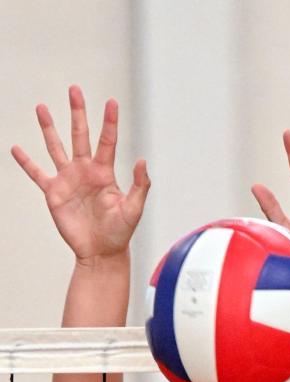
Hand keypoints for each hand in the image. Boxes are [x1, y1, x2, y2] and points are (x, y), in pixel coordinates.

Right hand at [11, 85, 148, 260]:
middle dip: (77, 112)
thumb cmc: (120, 233)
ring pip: (56, 147)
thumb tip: (142, 161)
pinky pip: (37, 174)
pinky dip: (26, 162)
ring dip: (48, 128)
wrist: (101, 251)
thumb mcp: (133, 209)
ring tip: (42, 107)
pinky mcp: (54, 193)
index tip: (111, 102)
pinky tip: (16, 148)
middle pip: (80, 135)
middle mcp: (86, 171)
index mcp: (105, 173)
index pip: (107, 141)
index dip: (109, 122)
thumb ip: (140, 185)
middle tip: (74, 90)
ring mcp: (68, 180)